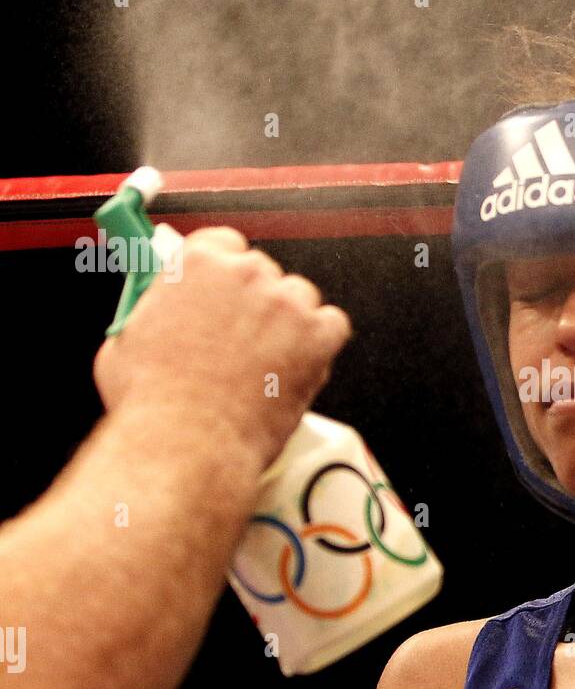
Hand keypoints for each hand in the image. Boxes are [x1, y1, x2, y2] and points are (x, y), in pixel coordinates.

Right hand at [93, 225, 352, 471]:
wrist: (185, 443)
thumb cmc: (151, 402)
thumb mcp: (126, 340)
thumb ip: (155, 312)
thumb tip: (160, 311)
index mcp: (196, 263)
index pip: (224, 245)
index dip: (224, 272)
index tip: (223, 292)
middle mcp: (245, 273)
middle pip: (263, 273)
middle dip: (255, 303)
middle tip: (241, 340)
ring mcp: (285, 303)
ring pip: (300, 298)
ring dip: (289, 323)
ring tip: (266, 363)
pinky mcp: (316, 336)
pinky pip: (333, 326)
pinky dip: (322, 344)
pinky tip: (299, 367)